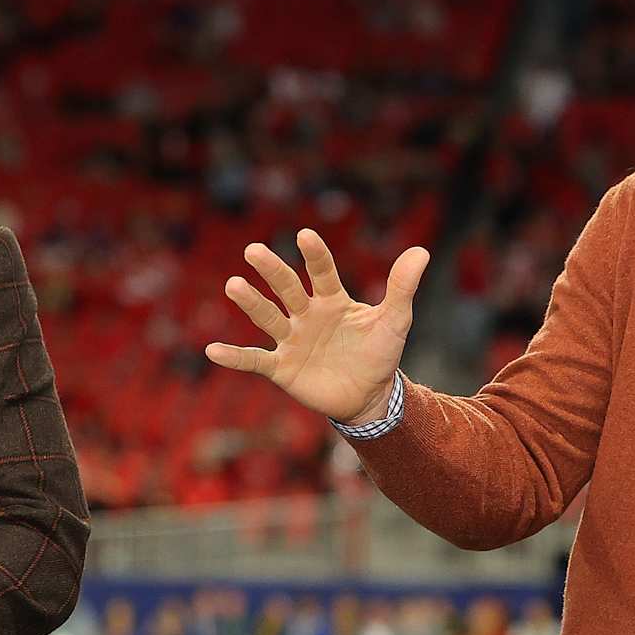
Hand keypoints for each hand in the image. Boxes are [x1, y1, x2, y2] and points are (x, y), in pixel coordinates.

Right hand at [205, 229, 428, 424]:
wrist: (369, 397)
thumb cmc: (379, 353)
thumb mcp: (395, 321)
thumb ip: (402, 287)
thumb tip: (422, 250)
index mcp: (332, 300)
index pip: (322, 273)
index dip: (315, 256)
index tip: (305, 236)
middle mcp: (306, 314)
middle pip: (287, 289)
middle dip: (272, 271)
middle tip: (254, 251)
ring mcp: (291, 339)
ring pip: (267, 317)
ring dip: (250, 302)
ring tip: (233, 284)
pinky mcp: (281, 367)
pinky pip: (255, 360)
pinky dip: (235, 357)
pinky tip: (213, 350)